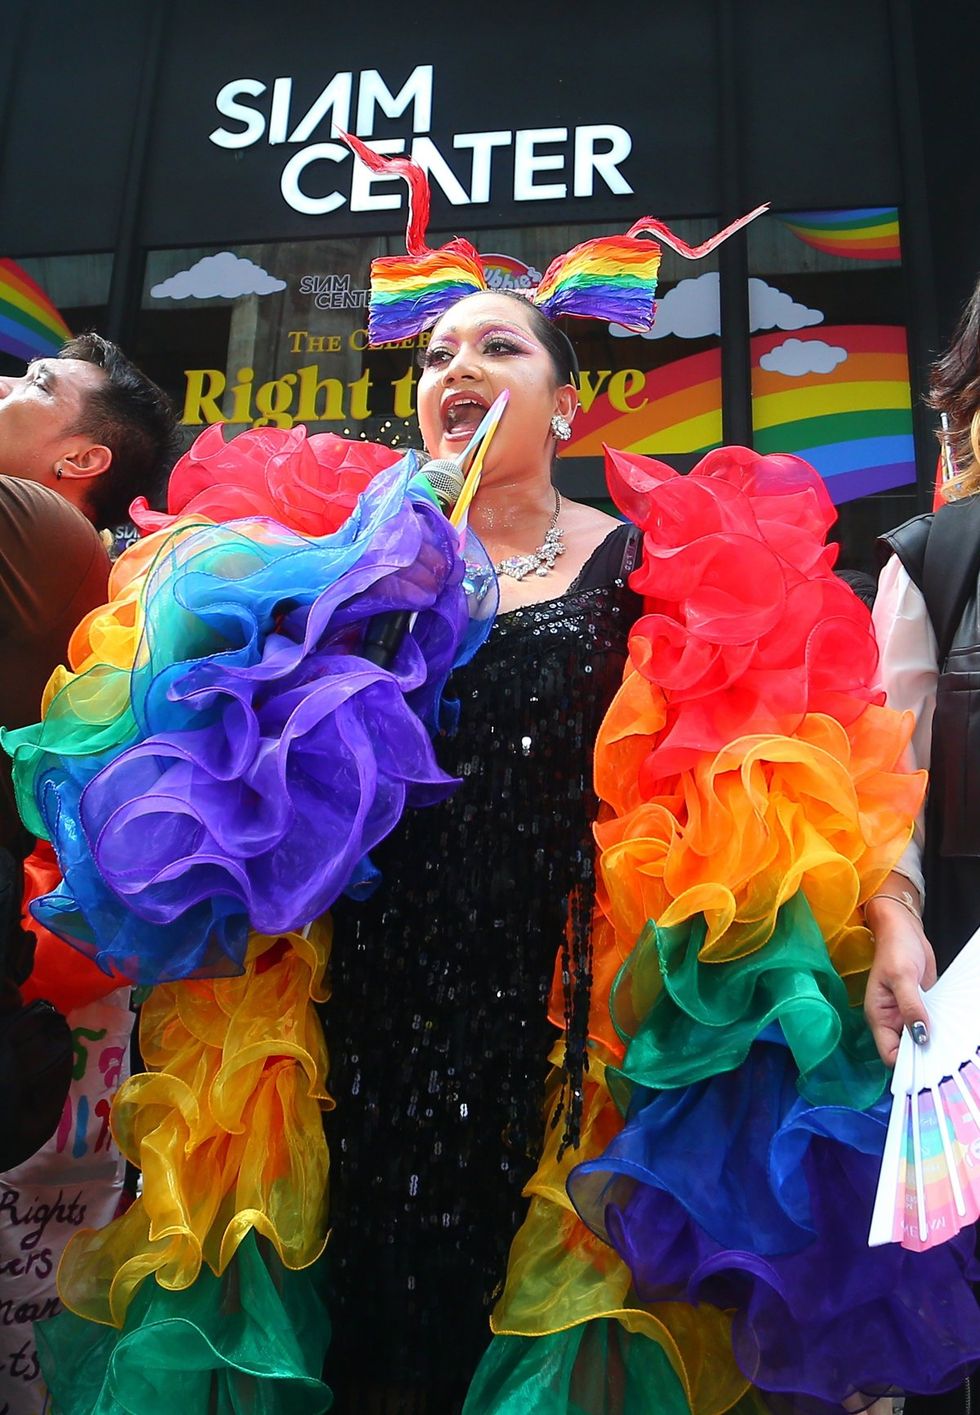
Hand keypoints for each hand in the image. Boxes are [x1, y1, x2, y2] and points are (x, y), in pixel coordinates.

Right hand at [864, 894, 935, 1066]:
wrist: (904, 930)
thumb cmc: (895, 950)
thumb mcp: (903, 977)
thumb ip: (911, 1007)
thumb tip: (921, 1038)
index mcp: (879, 1017)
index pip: (889, 1053)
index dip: (905, 1064)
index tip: (926, 1067)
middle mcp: (892, 1020)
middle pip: (906, 1051)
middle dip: (923, 1057)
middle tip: (944, 1059)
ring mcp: (906, 1015)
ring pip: (920, 1040)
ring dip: (933, 1044)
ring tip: (951, 1048)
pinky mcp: (920, 1008)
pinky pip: (930, 1026)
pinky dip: (939, 1030)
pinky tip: (952, 1032)